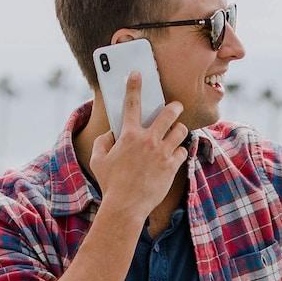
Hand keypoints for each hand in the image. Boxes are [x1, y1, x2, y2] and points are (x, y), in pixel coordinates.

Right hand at [89, 71, 186, 216]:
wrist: (126, 206)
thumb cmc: (110, 184)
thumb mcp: (98, 160)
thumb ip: (102, 142)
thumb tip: (110, 135)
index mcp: (128, 135)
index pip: (131, 103)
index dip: (134, 85)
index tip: (137, 74)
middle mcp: (148, 140)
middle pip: (168, 113)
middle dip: (174, 107)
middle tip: (176, 106)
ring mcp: (162, 153)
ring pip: (180, 131)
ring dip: (179, 130)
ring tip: (176, 133)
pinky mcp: (172, 166)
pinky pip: (183, 151)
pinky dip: (179, 151)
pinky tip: (175, 154)